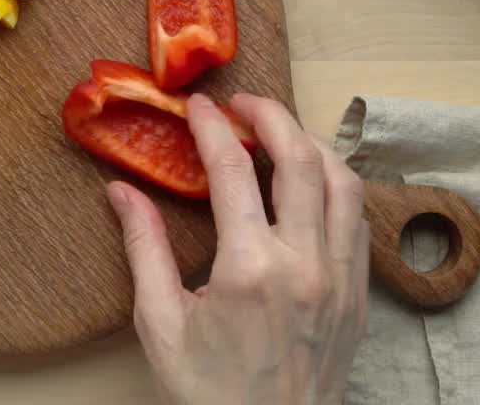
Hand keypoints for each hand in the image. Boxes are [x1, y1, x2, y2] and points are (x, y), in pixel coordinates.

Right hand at [107, 93, 367, 404]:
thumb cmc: (208, 393)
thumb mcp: (159, 324)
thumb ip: (144, 249)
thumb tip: (121, 192)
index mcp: (249, 269)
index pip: (232, 170)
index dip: (212, 127)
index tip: (198, 107)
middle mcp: (304, 265)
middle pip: (300, 159)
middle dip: (271, 115)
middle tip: (242, 103)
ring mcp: (340, 279)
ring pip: (343, 182)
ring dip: (311, 144)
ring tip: (279, 134)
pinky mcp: (358, 295)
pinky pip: (358, 219)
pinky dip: (337, 185)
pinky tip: (311, 182)